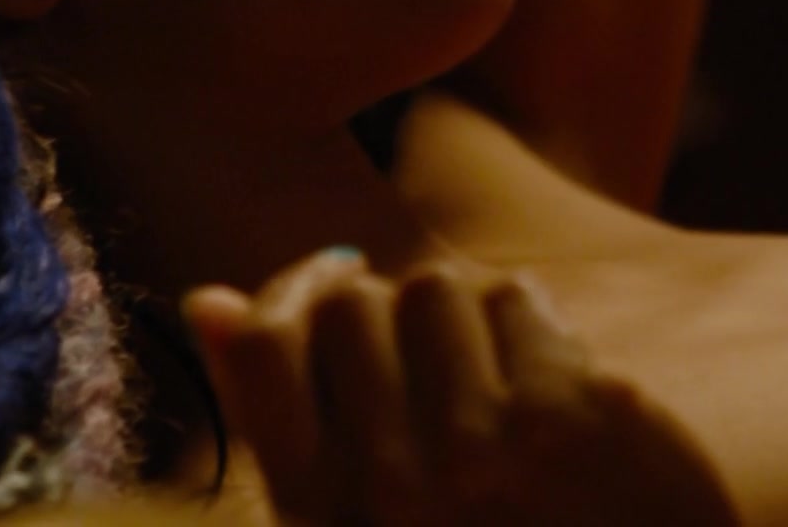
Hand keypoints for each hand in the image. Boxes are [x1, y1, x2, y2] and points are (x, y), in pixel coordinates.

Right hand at [182, 248, 736, 525]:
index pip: (263, 348)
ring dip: (453, 320)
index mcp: (326, 519)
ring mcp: (490, 449)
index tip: (322, 285)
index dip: (288, 297)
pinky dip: (525, 332)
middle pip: (349, 303)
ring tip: (481, 381)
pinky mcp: (576, 414)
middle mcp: (397, 489)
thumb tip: (211, 299)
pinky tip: (542, 392)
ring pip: (433, 287)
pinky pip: (513, 299)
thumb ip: (278, 416)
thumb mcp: (349, 520)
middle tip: (417, 358)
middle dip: (379, 313)